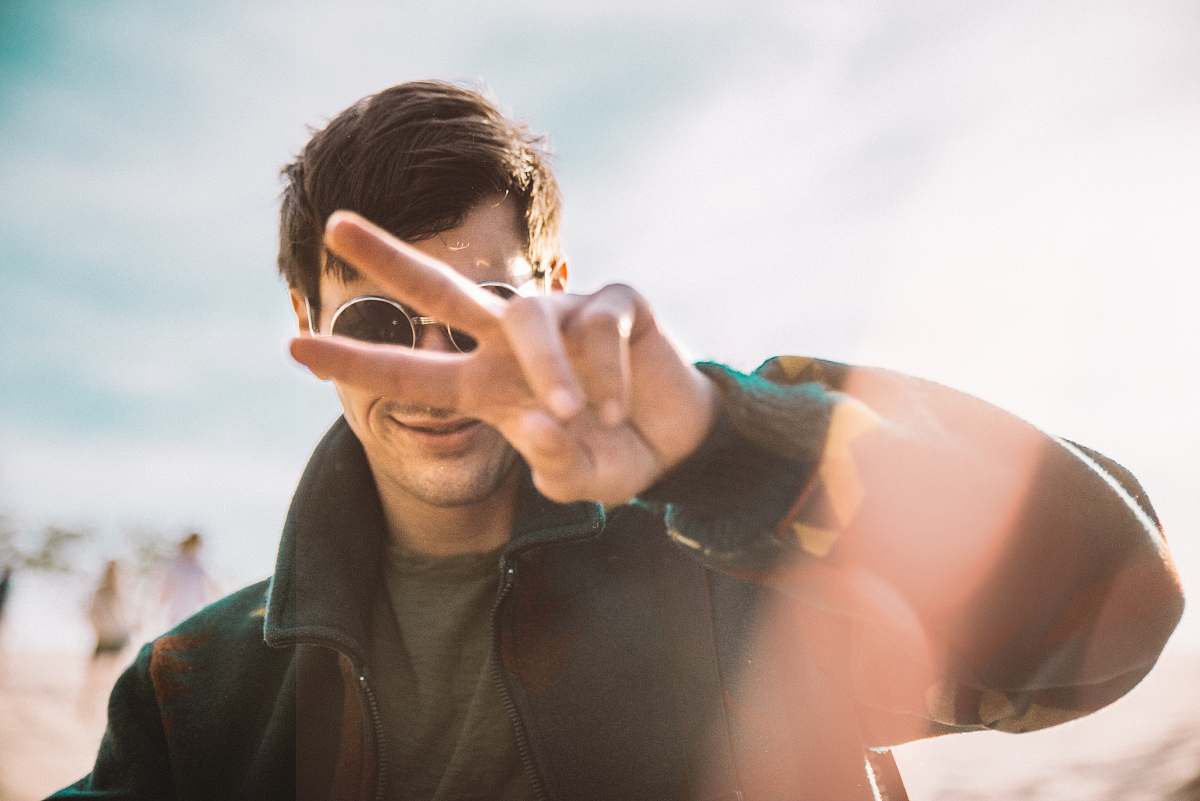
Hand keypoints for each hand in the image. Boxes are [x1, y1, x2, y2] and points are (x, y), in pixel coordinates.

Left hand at [290, 211, 718, 504]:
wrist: (682, 443)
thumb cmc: (613, 456)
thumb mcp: (580, 482)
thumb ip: (554, 466)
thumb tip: (540, 421)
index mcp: (488, 385)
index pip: (412, 370)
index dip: (356, 361)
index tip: (292, 346)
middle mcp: (514, 342)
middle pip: (443, 290)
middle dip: (391, 259)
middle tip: (335, 225)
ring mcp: (564, 314)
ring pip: (533, 320)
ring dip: (552, 374)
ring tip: (580, 419)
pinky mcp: (615, 302)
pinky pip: (597, 327)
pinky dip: (606, 373)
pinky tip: (618, 405)